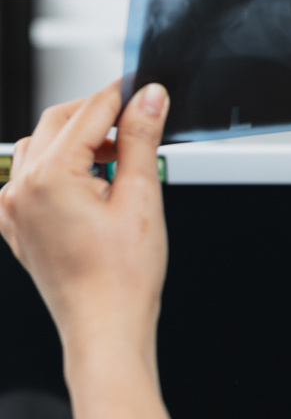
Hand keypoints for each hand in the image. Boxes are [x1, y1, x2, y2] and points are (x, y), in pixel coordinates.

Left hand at [0, 81, 169, 371]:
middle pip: (59, 121)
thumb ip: (141, 138)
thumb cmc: (123, 278)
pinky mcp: (19, 226)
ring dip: (77, 140)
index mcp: (50, 178)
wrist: (106, 329)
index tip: (146, 89)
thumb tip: (148, 97)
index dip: (123, 95)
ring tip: (117, 160)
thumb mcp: (141, 196)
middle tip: (138, 121)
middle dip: (99, 115)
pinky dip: (58, 169)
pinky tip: (90, 185)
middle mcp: (22, 189)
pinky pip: (30, 178)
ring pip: (41, 146)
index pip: (90, 112)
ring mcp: (15, 209)